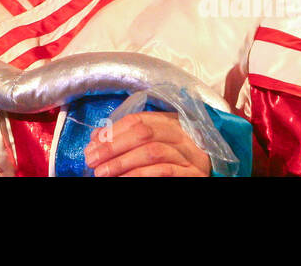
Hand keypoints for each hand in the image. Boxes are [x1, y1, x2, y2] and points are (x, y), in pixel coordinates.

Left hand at [84, 112, 211, 176]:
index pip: (138, 120)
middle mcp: (182, 135)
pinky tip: (124, 180)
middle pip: (143, 133)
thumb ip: (129, 137)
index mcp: (171, 122)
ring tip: (102, 174)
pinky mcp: (194, 175)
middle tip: (92, 161)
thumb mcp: (156, 141)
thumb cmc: (176, 159)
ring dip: (122, 163)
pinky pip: (165, 172)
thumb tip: (96, 138)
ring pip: (152, 152)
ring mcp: (190, 155)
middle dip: (113, 146)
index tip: (91, 145)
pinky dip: (140, 176)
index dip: (112, 131)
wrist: (209, 171)